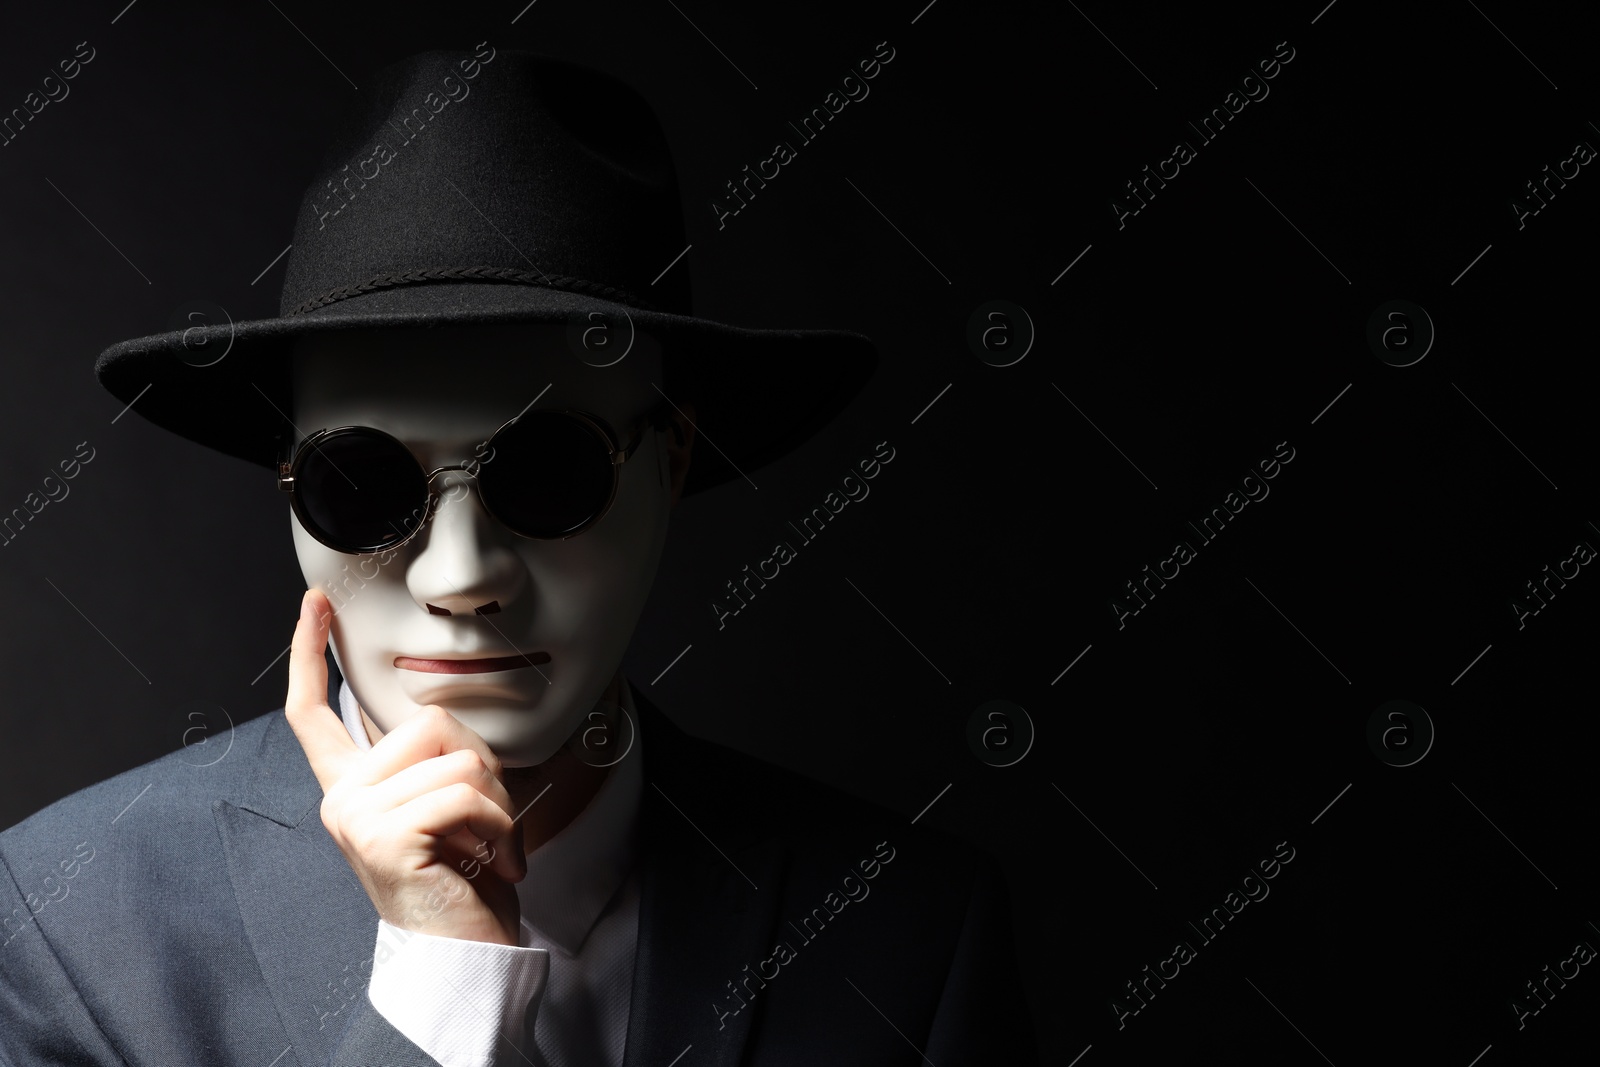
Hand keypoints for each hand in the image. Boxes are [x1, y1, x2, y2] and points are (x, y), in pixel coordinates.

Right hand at [283, 588, 527, 946]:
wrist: (463, 953)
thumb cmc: (462, 884)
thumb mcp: (440, 810)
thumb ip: (427, 763)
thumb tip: (443, 725)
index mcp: (351, 789)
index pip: (315, 713)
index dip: (311, 653)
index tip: (316, 605)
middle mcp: (342, 799)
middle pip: (425, 721)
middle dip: (480, 763)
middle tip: (486, 822)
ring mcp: (357, 817)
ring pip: (454, 756)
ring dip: (496, 802)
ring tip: (488, 847)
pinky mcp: (384, 836)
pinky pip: (464, 793)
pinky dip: (498, 825)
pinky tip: (493, 861)